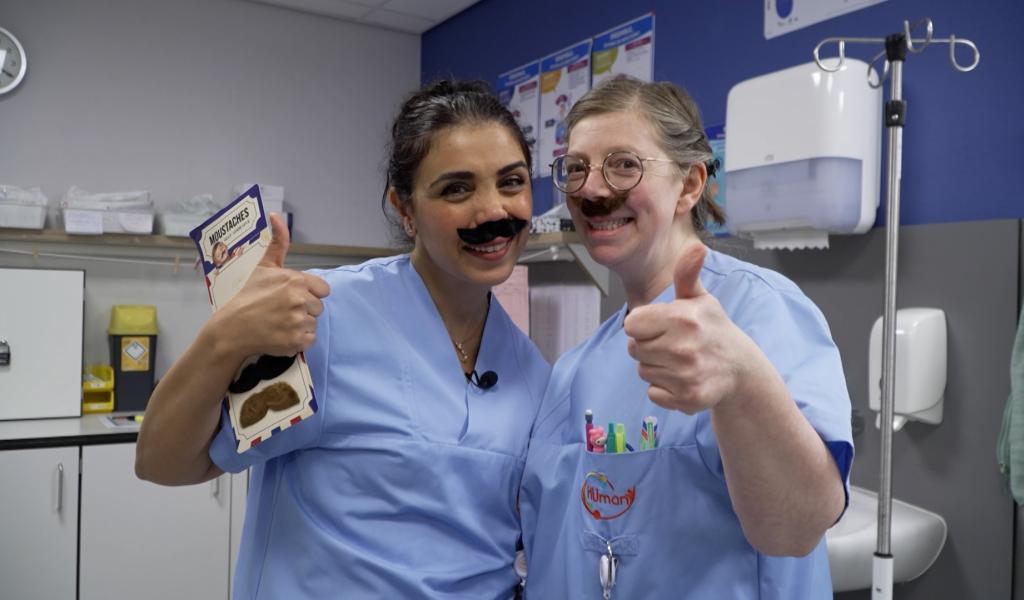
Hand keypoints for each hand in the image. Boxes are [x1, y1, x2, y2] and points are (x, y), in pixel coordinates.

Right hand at [215, 213, 329, 358]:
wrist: (230, 329)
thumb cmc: (246, 296)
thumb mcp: (262, 266)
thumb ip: (277, 242)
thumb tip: (275, 215)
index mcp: (295, 280)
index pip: (323, 289)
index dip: (310, 293)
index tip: (293, 297)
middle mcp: (300, 300)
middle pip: (319, 307)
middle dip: (304, 309)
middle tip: (282, 310)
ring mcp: (298, 322)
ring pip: (313, 323)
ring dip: (300, 325)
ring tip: (280, 322)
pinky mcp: (296, 341)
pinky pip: (309, 340)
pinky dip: (298, 340)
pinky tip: (281, 334)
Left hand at [623, 243, 749, 413]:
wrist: (740, 369)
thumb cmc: (713, 329)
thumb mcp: (701, 299)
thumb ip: (687, 274)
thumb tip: (697, 247)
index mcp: (682, 318)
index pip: (631, 325)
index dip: (643, 325)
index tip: (662, 326)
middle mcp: (683, 348)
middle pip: (634, 349)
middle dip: (649, 346)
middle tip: (673, 344)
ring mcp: (686, 376)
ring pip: (642, 371)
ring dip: (656, 367)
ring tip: (680, 361)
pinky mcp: (687, 399)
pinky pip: (652, 393)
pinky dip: (663, 389)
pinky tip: (683, 379)